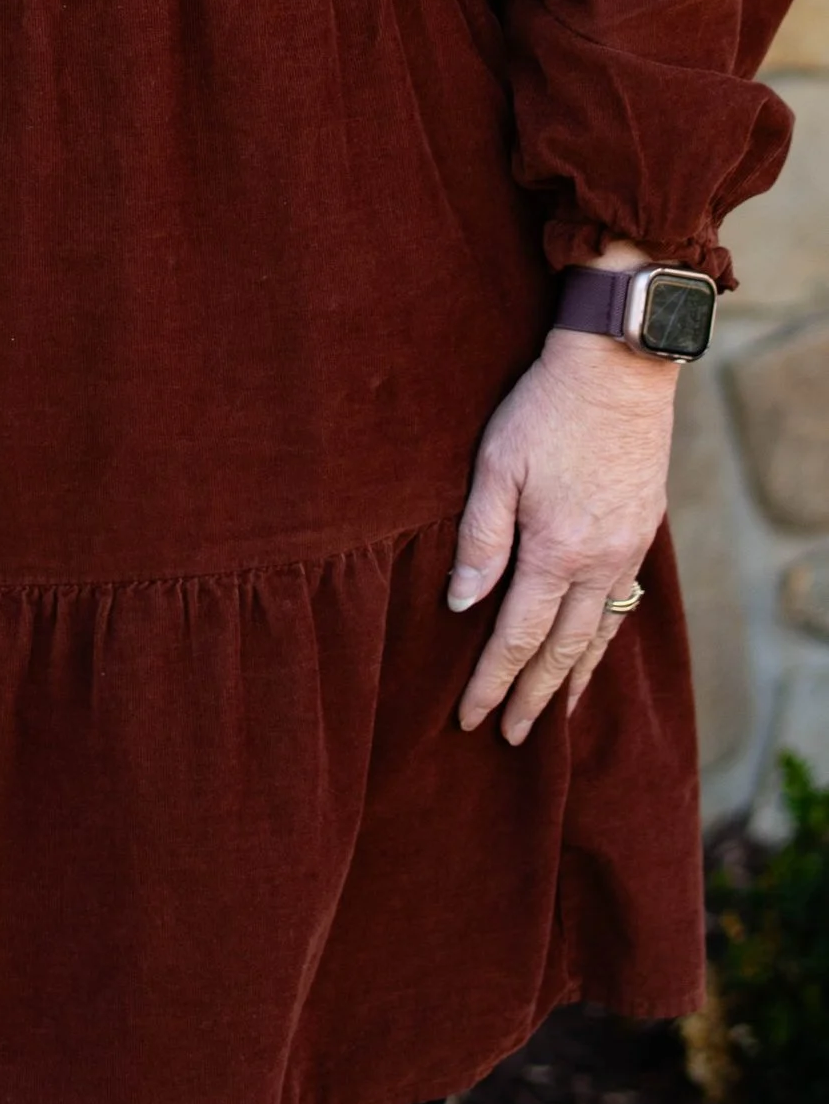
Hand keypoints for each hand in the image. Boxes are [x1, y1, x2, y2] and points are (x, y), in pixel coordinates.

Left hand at [446, 315, 676, 742]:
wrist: (618, 366)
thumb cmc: (545, 407)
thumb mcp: (497, 464)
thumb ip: (480, 538)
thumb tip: (462, 603)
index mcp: (557, 551)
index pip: (518, 637)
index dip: (492, 681)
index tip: (472, 719)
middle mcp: (599, 563)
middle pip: (563, 650)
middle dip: (533, 696)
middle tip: (512, 737)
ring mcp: (627, 550)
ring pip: (599, 634)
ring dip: (573, 679)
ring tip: (553, 713)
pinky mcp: (642, 531)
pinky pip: (621, 605)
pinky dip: (604, 640)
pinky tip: (593, 651)